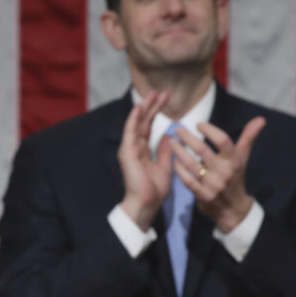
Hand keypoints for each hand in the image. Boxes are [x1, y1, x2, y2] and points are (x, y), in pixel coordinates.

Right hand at [118, 91, 173, 229]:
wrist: (146, 204)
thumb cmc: (154, 190)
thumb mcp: (164, 166)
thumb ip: (164, 151)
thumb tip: (168, 136)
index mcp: (142, 150)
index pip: (148, 127)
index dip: (156, 112)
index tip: (165, 100)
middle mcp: (134, 147)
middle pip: (142, 122)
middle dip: (150, 106)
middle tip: (159, 92)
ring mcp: (129, 149)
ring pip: (136, 124)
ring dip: (143, 108)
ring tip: (151, 95)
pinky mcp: (127, 153)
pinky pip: (130, 132)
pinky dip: (133, 119)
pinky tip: (139, 108)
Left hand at [171, 117, 264, 232]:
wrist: (233, 209)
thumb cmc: (235, 178)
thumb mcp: (242, 158)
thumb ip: (248, 138)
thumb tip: (260, 119)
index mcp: (234, 160)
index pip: (223, 140)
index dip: (210, 130)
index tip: (198, 124)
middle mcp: (224, 172)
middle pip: (203, 150)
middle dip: (188, 138)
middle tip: (178, 129)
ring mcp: (213, 185)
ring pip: (191, 164)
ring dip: (179, 151)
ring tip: (172, 142)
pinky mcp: (203, 195)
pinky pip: (187, 180)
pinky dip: (179, 169)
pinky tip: (173, 160)